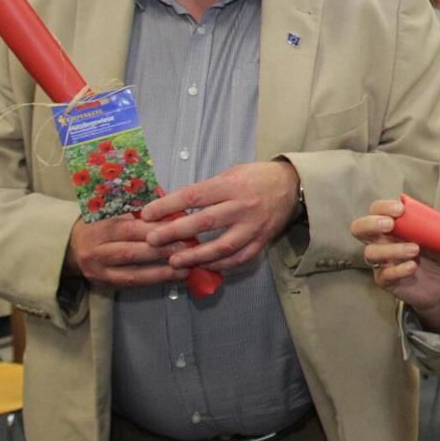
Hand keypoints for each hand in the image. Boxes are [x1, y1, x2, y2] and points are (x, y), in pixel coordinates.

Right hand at [64, 214, 189, 288]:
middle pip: (131, 252)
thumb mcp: (113, 210)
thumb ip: (139, 211)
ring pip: (132, 274)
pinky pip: (132, 285)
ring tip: (186, 269)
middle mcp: (96, 251)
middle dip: (163, 251)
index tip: (181, 227)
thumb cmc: (102, 222)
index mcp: (100, 227)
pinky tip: (173, 278)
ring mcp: (99, 271)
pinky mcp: (104, 285)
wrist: (70, 245)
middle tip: (190, 249)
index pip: (130, 228)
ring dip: (162, 272)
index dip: (156, 229)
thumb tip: (174, 213)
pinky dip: (154, 281)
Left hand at [140, 161, 299, 270]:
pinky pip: (240, 258)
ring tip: (174, 261)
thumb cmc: (256, 177)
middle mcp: (243, 206)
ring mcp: (254, 225)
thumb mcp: (231, 174)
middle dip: (175, 232)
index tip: (147, 213)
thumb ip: (207, 190)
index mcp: (232, 185)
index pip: (194, 195)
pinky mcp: (262, 240)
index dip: (168, 205)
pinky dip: (221, 265)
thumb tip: (175, 207)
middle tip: (152, 241)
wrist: (293, 185)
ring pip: (223, 246)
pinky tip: (204, 266)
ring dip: (196, 256)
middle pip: (205, 221)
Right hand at [350, 199, 439, 331]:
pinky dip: (398, 270)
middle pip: (359, 228)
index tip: (400, 209)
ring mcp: (381, 262)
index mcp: (391, 225)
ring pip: (371, 253)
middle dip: (371, 223)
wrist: (439, 285)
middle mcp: (380, 241)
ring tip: (415, 249)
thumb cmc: (434, 255)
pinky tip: (412, 267)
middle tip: (391, 225)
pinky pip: (384, 275)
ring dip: (392, 249)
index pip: (376, 210)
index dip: (383, 207)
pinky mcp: (385, 281)